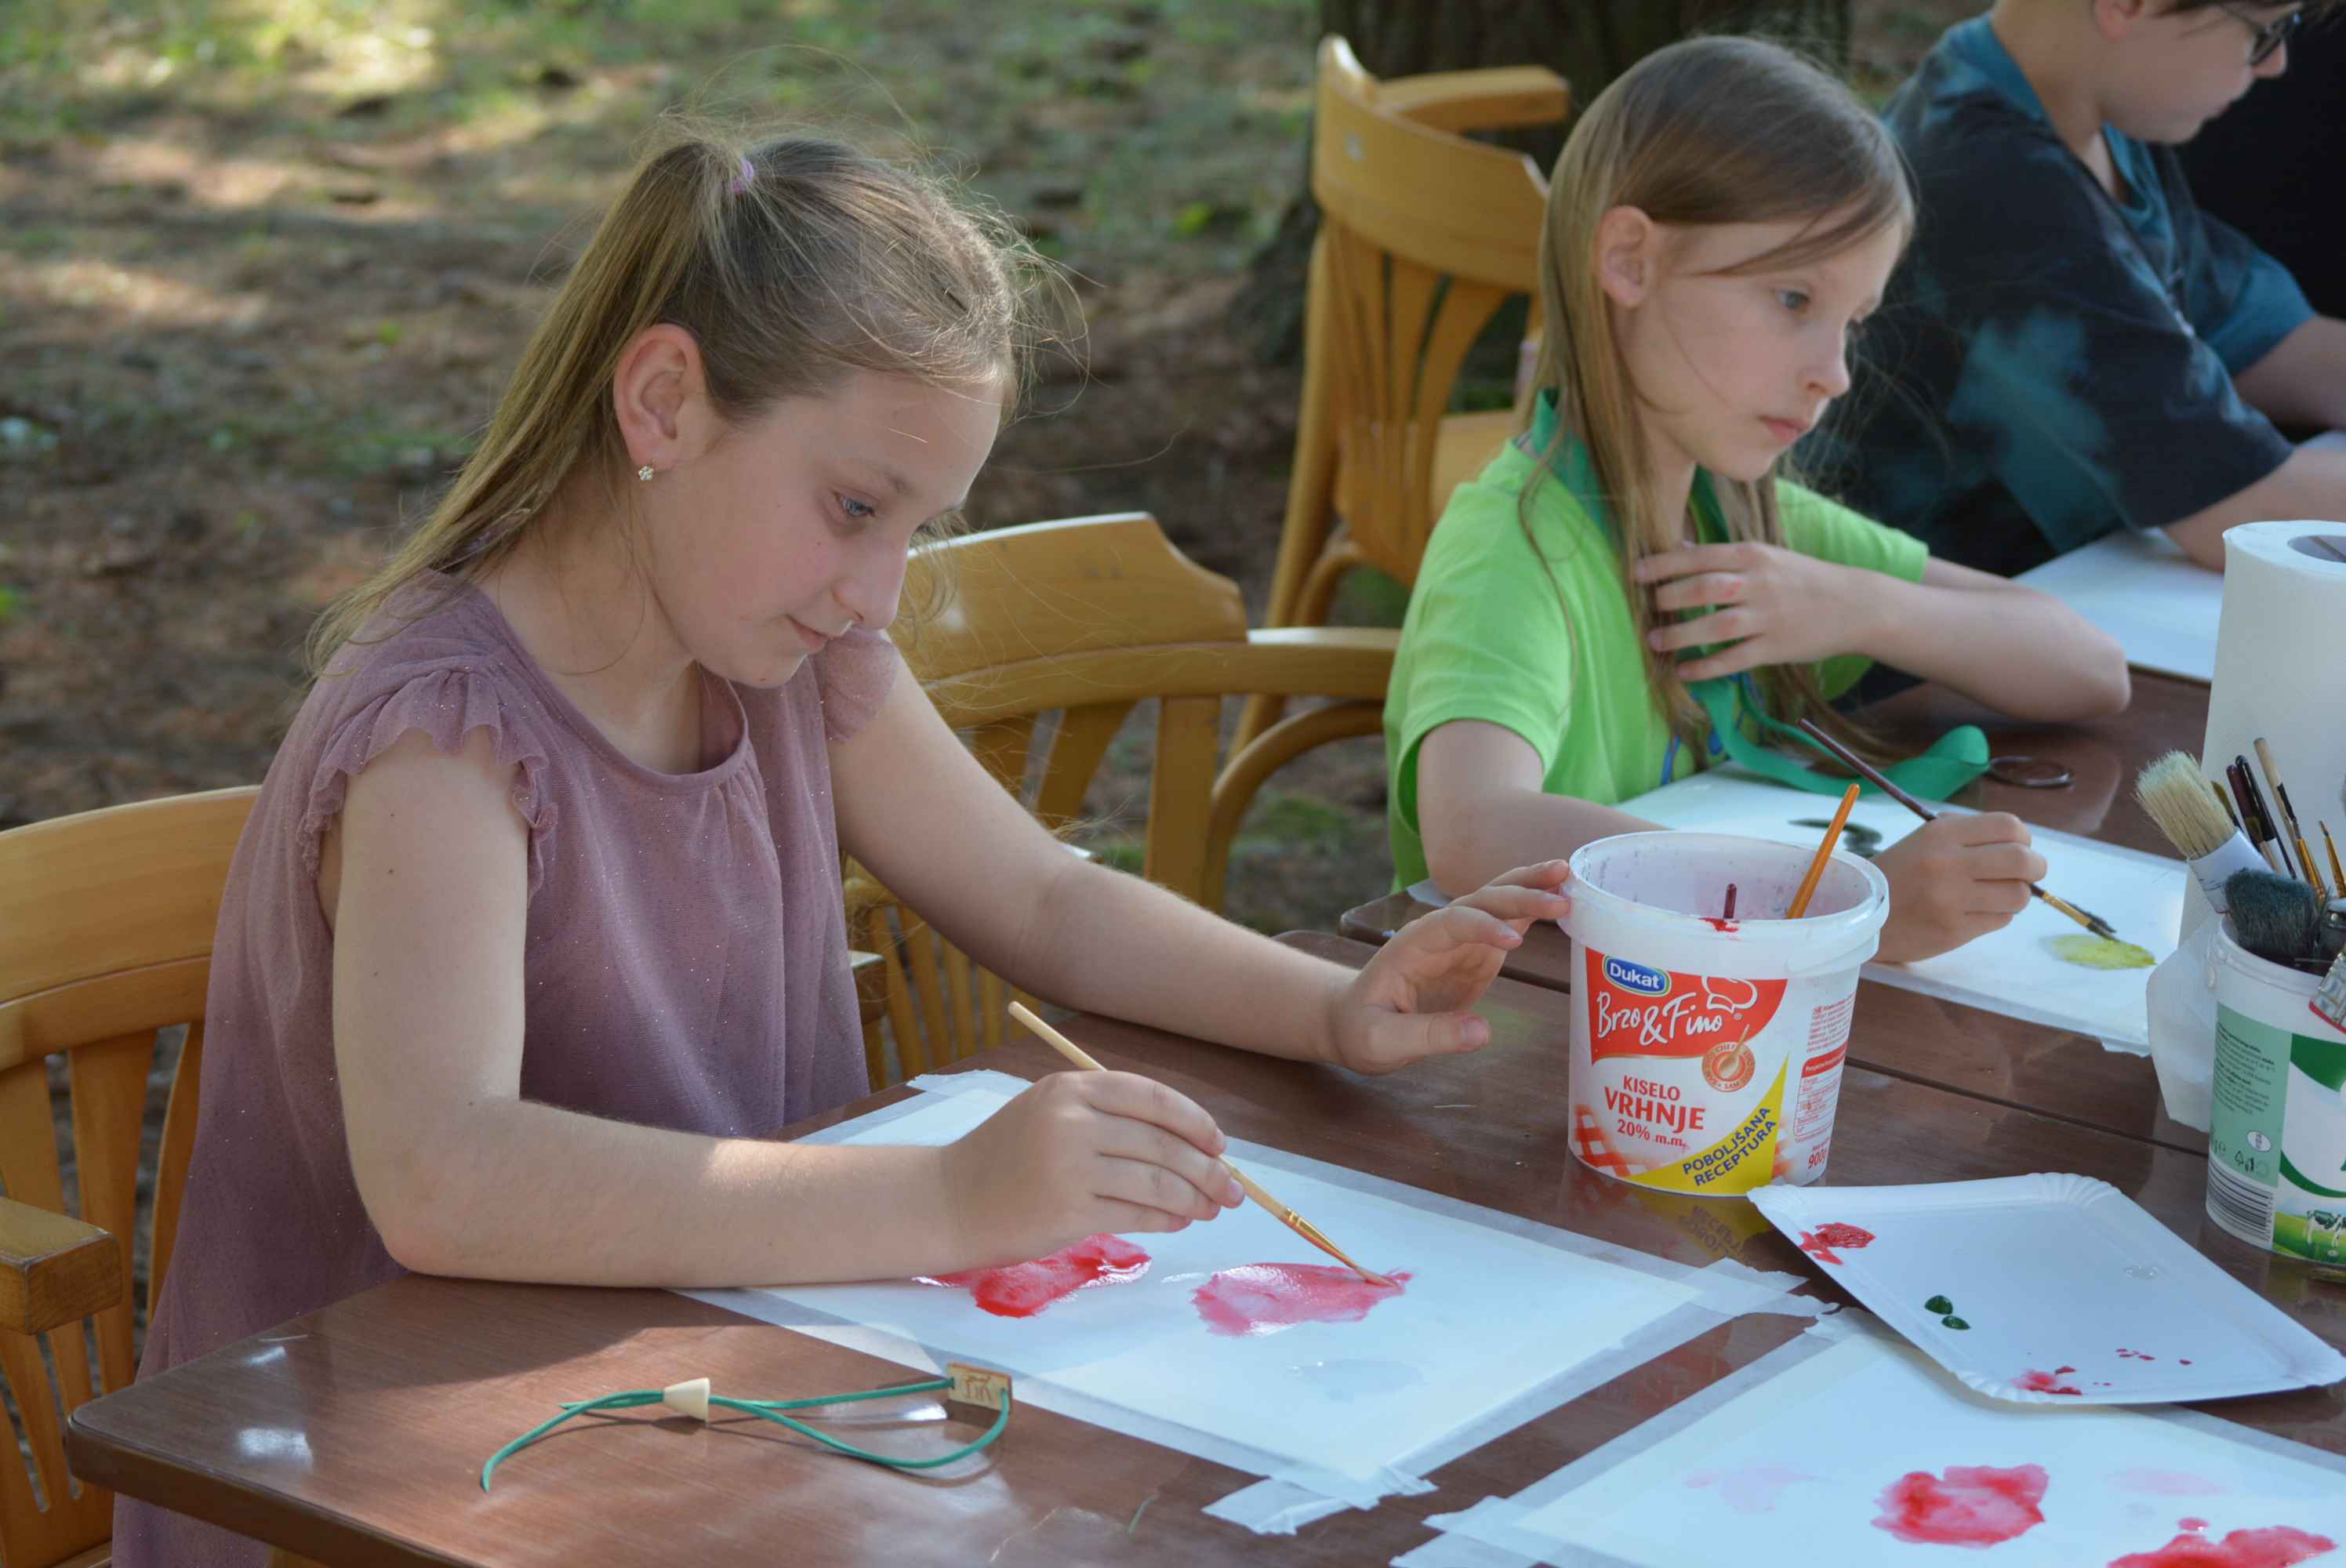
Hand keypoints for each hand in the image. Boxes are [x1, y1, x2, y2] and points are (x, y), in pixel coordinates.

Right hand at [941, 1070, 1242, 1264]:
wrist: (949, 1200)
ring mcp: (1070, 1166)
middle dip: (1209, 1169)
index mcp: (1071, 1088)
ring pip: (1157, 1181)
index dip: (1195, 1122)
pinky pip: (1137, 1214)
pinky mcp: (1068, 1211)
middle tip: (1234, 1190)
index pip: (1153, 1097)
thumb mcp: (1048, 1112)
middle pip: (1163, 1143)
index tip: (1220, 1145)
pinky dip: (1167, 1219)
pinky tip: (1179, 1221)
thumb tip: (1190, 1142)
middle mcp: (1072, 1121)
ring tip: (1211, 1208)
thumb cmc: (1005, 1157)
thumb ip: (1108, 1116)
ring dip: (1194, 1198)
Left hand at [1328, 861, 1572, 1074]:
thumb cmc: (1361, 1030)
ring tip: (1570, 876)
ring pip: (1497, 902)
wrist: (1352, 1021)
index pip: (1450, 924)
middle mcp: (1439, 933)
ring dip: (1531, 888)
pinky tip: (1564, 899)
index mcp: (1412, 945)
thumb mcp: (1382, 1041)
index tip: (1513, 942)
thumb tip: (1482, 1031)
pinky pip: (1508, 922)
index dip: (1482, 927)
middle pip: (1480, 902)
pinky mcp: (1477, 953)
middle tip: (1562, 898)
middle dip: (1519, 897)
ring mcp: (1460, 940)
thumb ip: (1429, 1036)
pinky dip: (1534, 910)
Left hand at [1632, 541, 1869, 679]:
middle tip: (1648, 607)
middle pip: (1704, 588)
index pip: (1699, 556)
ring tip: (1655, 641)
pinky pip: (1733, 659)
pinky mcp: (1775, 648)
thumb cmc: (1802, 578)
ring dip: (1680, 636)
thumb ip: (1724, 557)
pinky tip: (1683, 672)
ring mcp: (1767, 617)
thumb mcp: (1767, 556)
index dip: (1663, 564)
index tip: (1635, 573)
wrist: (1854, 605)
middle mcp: (1758, 584)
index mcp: (1753, 555)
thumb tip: (1680, 549)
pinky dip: (1705, 667)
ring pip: (1715, 626)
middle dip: (1669, 598)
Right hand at [1871, 813, 2045, 963]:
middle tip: (2029, 873)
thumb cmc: (1900, 872)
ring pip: (2017, 895)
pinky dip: (1998, 914)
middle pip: (2021, 860)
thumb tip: (2021, 844)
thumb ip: (1970, 835)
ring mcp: (1951, 900)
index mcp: (1941, 834)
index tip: (2019, 847)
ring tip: (1999, 895)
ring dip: (2017, 895)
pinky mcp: (1954, 930)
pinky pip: (2000, 919)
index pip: (2008, 826)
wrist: (1862, 912)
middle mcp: (1948, 864)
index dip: (2023, 838)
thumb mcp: (1926, 839)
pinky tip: (1979, 911)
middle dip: (2035, 867)